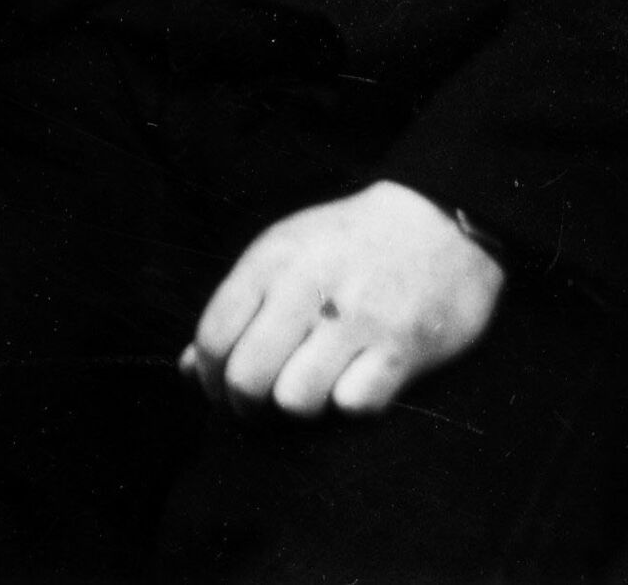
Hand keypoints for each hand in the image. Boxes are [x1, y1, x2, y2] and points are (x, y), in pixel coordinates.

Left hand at [182, 179, 501, 417]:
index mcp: (272, 260)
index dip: (209, 379)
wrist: (440, 220)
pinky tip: (356, 383)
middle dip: (245, 405)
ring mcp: (357, 319)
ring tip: (310, 390)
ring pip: (295, 399)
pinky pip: (354, 405)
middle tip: (260, 405)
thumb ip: (236, 309)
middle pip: (247, 377)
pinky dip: (351, 404)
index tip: (223, 389)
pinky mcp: (403, 348)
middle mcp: (308, 286)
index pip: (213, 337)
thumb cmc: (349, 243)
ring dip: (299, 406)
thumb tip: (187, 369)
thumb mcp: (285, 254)